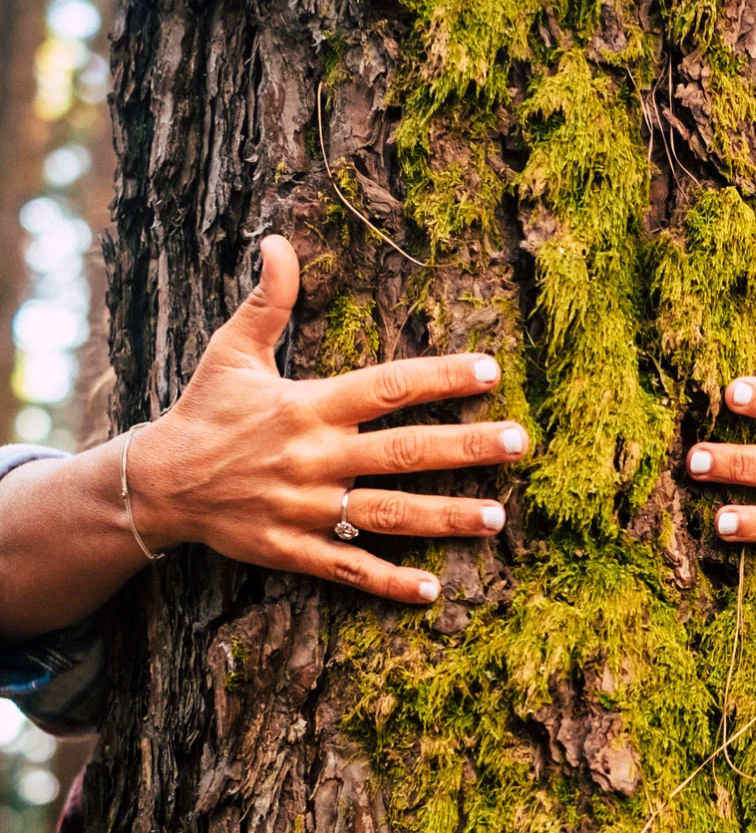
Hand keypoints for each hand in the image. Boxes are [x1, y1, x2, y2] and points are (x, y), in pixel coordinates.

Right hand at [128, 236, 527, 603]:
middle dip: (465, 447)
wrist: (160, 482)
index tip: (491, 371)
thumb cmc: (205, 411)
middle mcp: (315, 457)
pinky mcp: (292, 549)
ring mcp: (305, 508)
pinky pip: (348, 569)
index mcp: (308, 406)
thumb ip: (269, 301)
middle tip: (519, 441)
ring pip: (388, 514)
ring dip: (446, 517)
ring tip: (498, 517)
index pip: (387, 387)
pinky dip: (389, 582)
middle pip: (404, 452)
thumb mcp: (232, 350)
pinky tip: (432, 591)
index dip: (441, 377)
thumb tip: (277, 241)